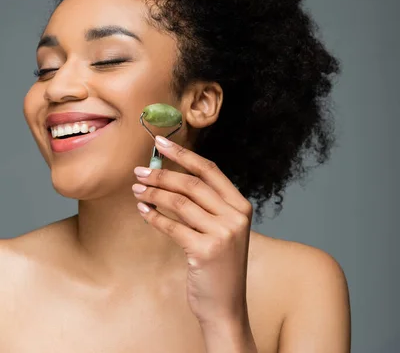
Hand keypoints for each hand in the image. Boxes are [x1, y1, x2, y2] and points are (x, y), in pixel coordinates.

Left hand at [132, 135, 253, 326]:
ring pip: (180, 203)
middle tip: (139, 172)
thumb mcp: (222, 229)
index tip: (161, 143)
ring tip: (137, 190)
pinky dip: (154, 217)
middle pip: (192, 184)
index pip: (210, 170)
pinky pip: (172, 226)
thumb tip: (171, 174)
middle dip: (161, 175)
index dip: (183, 154)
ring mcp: (223, 234)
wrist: (225, 307)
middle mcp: (235, 216)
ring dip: (154, 194)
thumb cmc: (218, 265)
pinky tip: (143, 211)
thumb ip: (207, 204)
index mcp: (241, 206)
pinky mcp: (206, 251)